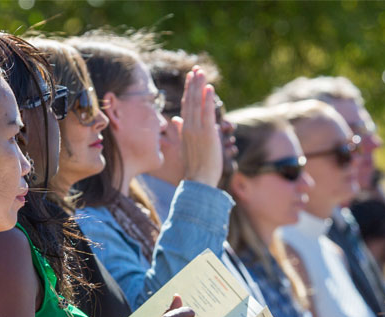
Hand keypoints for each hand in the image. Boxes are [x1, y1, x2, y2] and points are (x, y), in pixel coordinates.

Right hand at [181, 67, 222, 186]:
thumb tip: (175, 121)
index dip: (189, 90)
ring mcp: (196, 130)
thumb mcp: (187, 146)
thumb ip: (181, 131)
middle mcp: (188, 128)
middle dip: (193, 84)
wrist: (198, 181)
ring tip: (201, 72)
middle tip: (196, 69)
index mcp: (185, 130)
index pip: (187, 106)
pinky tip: (210, 87)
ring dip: (199, 86)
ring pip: (197, 104)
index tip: (191, 77)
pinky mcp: (206, 134)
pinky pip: (207, 113)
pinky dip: (208, 100)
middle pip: (190, 101)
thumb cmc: (195, 167)